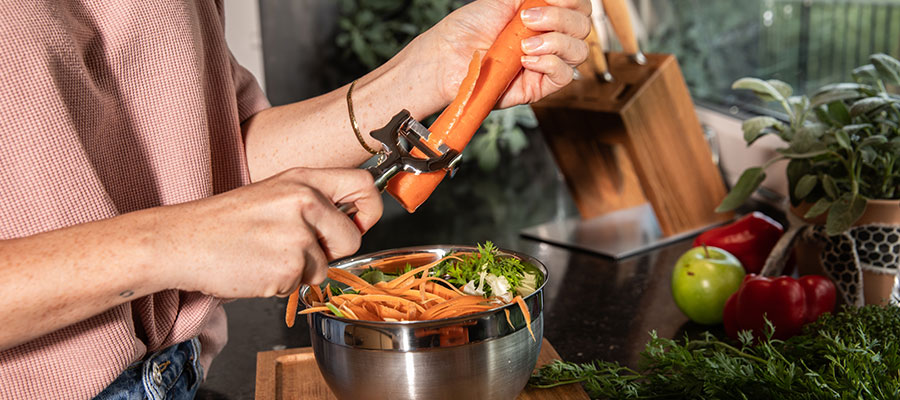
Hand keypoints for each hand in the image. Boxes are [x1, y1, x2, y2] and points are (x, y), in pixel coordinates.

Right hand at [151, 168, 381, 297]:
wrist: (180, 241)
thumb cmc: (225, 221)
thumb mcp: (274, 193)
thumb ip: (314, 201)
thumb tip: (352, 221)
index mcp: (304, 179)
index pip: (364, 184)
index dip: (369, 210)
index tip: (358, 223)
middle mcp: (305, 202)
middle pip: (352, 238)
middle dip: (331, 252)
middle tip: (296, 248)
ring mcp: (297, 235)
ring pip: (325, 267)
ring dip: (301, 270)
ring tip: (267, 255)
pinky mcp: (287, 266)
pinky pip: (301, 284)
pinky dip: (282, 284)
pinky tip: (257, 268)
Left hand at [417, 0, 590, 108]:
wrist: (447, 58)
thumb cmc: (467, 29)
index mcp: (543, 17)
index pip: (578, 8)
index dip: (571, 2)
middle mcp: (548, 39)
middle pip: (583, 27)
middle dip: (560, 19)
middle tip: (528, 20)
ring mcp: (545, 63)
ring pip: (580, 51)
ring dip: (555, 42)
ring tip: (524, 44)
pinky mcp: (539, 86)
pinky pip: (565, 75)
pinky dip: (549, 62)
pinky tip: (526, 60)